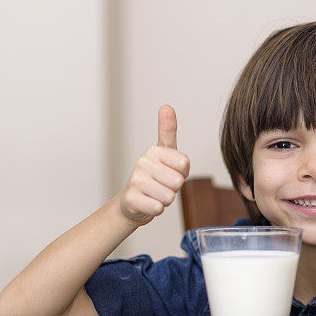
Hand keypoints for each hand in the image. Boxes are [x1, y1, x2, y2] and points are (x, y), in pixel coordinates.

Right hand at [118, 105, 189, 226]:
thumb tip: (166, 106)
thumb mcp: (166, 153)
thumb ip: (168, 130)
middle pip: (178, 181)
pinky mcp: (131, 199)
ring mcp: (135, 181)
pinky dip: (156, 209)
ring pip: (169, 196)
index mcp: (153, 151)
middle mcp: (142, 163)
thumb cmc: (155, 177)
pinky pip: (158, 208)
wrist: (133, 202)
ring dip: (165, 199)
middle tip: (162, 186)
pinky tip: (148, 203)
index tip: (170, 172)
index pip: (184, 164)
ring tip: (155, 194)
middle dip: (173, 188)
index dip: (182, 173)